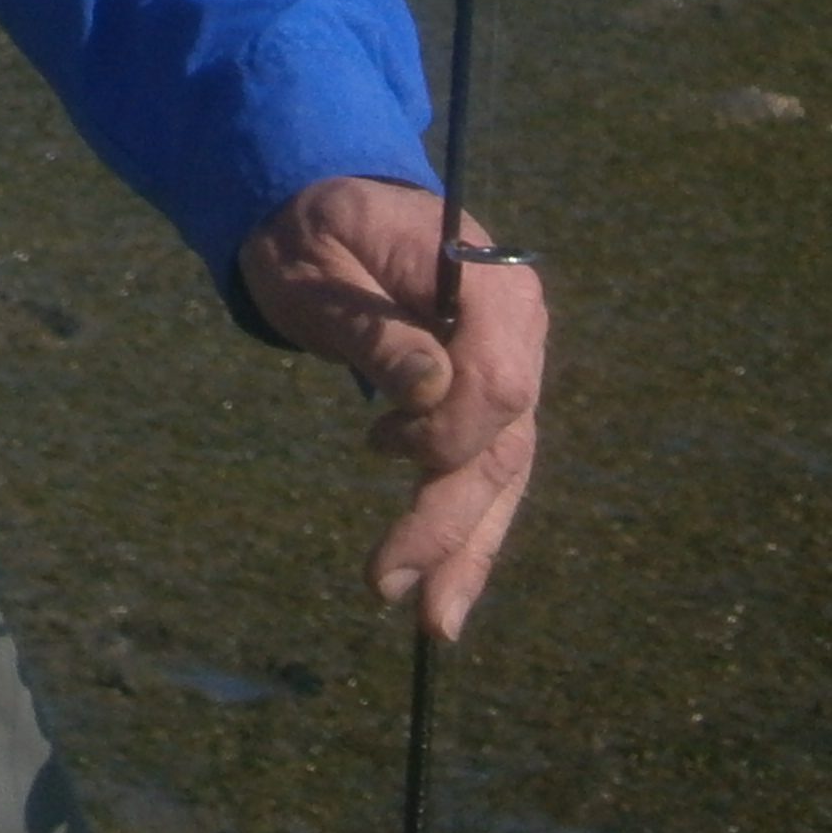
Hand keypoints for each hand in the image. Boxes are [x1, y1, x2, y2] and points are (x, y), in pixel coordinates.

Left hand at [237, 176, 544, 642]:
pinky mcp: (492, 398)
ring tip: (432, 622)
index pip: (496, 376)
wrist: (327, 210)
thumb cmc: (311, 234)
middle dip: (452, 518)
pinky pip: (488, 469)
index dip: (450, 429)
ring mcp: (514, 363)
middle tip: (388, 583)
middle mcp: (519, 324)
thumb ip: (368, 324)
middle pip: (503, 437)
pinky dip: (467, 532)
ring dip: (467, 548)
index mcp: (485, 278)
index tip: (380, 447)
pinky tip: (443, 595)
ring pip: (503, 470)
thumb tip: (428, 386)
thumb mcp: (315, 266)